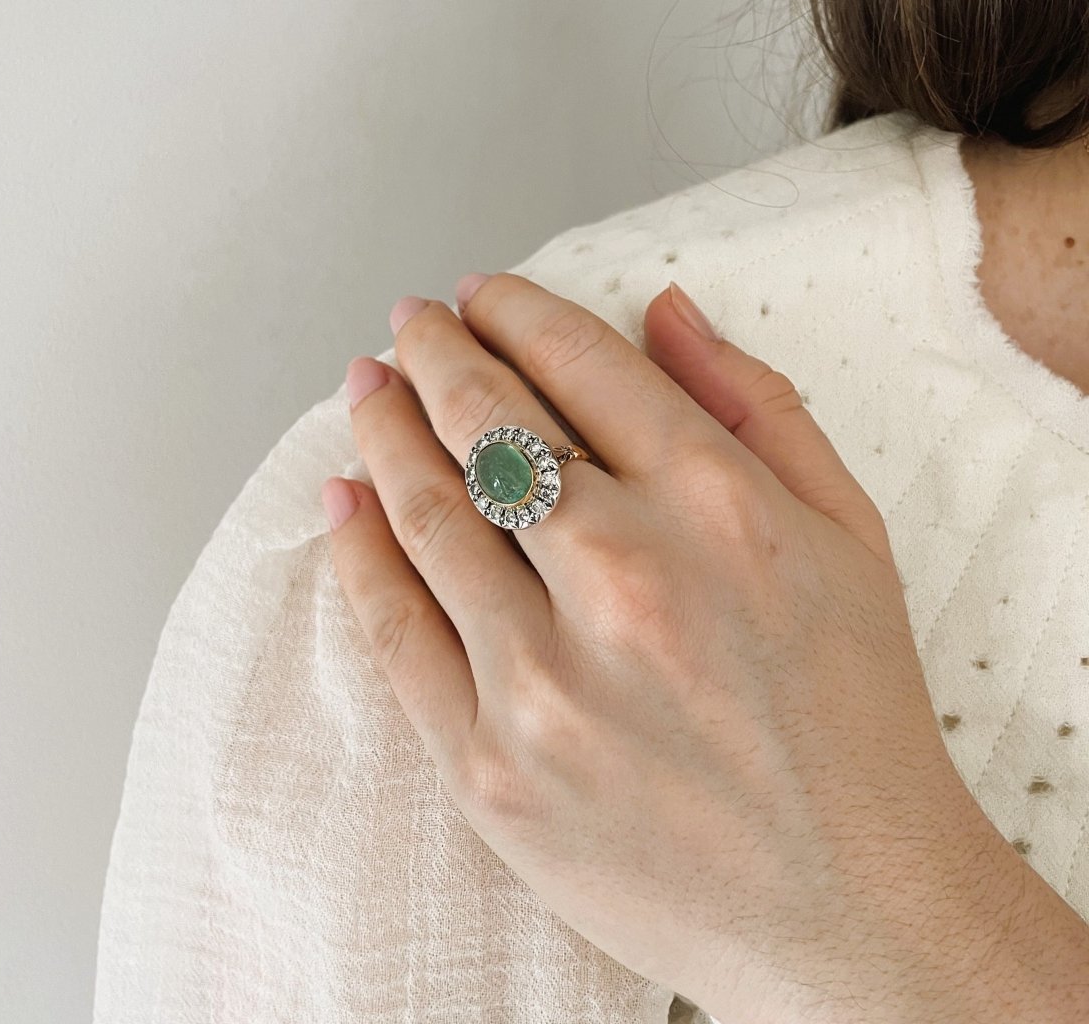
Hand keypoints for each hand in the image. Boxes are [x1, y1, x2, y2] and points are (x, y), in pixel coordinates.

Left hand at [322, 273, 1087, 1022]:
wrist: (851, 907)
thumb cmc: (856, 714)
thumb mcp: (849, 532)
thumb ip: (756, 404)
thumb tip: (664, 308)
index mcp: (719, 507)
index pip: (579, 364)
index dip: (516, 310)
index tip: (483, 295)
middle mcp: (626, 578)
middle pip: (486, 420)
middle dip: (434, 350)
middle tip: (409, 322)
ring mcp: (547, 679)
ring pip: (425, 510)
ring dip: (383, 429)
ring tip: (368, 388)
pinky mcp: (491, 766)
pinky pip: (394, 629)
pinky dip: (357, 549)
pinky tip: (345, 498)